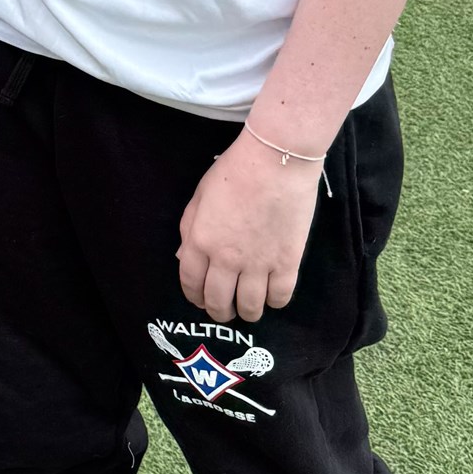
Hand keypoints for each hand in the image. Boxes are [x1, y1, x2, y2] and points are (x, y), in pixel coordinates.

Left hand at [177, 129, 324, 324]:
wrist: (276, 161)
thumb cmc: (234, 171)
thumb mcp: (200, 195)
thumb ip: (190, 228)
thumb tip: (186, 258)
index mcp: (200, 241)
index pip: (191, 283)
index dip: (194, 297)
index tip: (200, 300)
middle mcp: (226, 259)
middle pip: (218, 302)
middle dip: (219, 311)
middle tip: (224, 310)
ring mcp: (258, 264)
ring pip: (250, 307)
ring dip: (247, 313)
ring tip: (248, 308)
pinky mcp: (287, 262)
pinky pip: (280, 297)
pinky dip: (274, 302)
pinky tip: (272, 295)